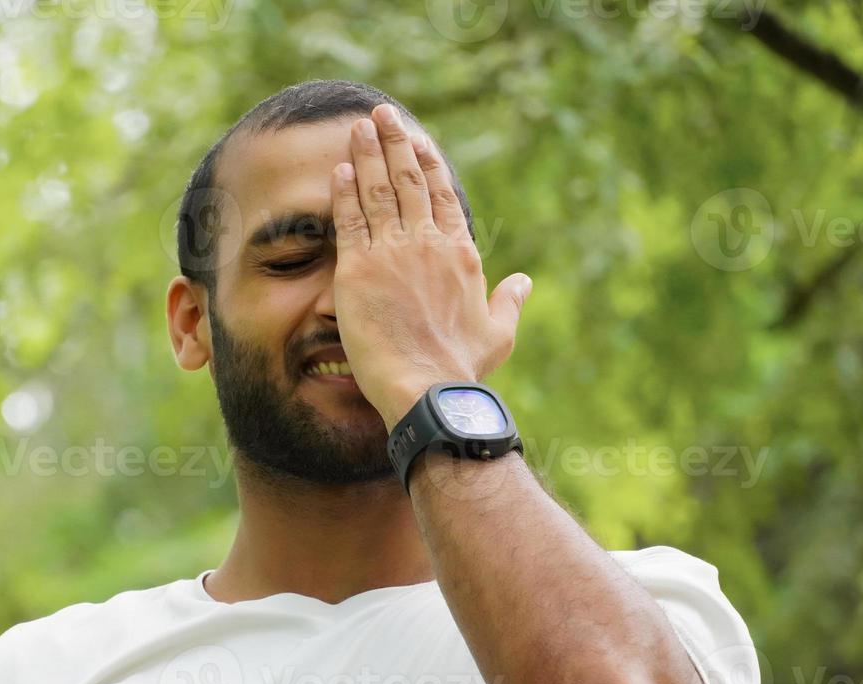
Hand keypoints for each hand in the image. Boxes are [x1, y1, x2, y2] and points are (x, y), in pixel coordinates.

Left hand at [330, 104, 531, 430]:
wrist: (428, 388)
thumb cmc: (461, 368)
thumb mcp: (497, 333)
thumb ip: (509, 301)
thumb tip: (524, 282)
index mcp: (460, 253)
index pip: (442, 195)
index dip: (428, 163)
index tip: (417, 141)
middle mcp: (427, 244)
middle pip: (409, 180)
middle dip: (394, 143)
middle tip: (381, 115)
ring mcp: (393, 253)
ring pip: (378, 191)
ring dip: (366, 156)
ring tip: (359, 129)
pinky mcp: (359, 269)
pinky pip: (350, 220)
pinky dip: (343, 192)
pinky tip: (338, 170)